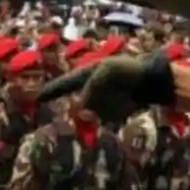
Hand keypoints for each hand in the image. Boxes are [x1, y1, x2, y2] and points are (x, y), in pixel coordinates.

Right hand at [38, 53, 174, 122]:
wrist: (152, 82)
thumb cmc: (129, 70)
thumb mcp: (107, 70)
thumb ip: (90, 86)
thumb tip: (82, 109)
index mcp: (87, 75)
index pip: (63, 85)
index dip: (50, 92)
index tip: (36, 99)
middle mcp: (91, 91)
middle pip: (84, 103)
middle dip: (99, 99)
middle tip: (118, 89)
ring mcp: (100, 104)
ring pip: (96, 113)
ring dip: (112, 104)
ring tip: (125, 94)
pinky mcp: (112, 115)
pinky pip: (108, 119)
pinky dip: (119, 111)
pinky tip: (129, 103)